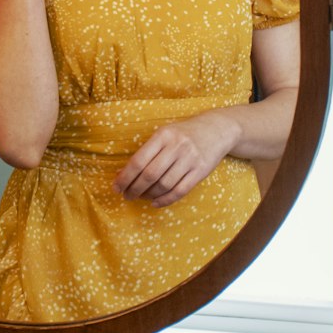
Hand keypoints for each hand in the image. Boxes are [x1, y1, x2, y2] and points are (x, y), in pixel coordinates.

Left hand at [112, 110, 241, 207]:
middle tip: (126, 196)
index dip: (125, 176)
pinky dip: (165, 200)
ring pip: (164, 184)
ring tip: (140, 197)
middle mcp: (176, 146)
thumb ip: (147, 151)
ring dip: (149, 195)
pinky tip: (155, 202)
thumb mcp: (164, 134)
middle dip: (135, 188)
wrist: (216, 129)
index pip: (139, 160)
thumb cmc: (183, 134)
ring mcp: (190, 159)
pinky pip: (180, 191)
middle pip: (150, 174)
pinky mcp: (201, 171)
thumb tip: (122, 172)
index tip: (116, 187)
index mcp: (163, 135)